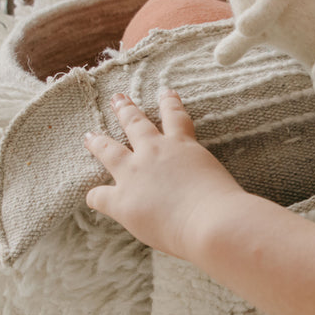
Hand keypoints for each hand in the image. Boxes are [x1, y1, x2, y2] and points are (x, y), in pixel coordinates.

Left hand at [84, 90, 244, 259]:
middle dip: (126, 110)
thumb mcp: (218, 179)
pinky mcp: (122, 200)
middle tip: (117, 98)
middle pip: (136, 124)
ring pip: (109, 150)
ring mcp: (134, 175)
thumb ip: (203, 179)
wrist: (212, 221)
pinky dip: (94, 196)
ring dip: (97, 142)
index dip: (170, 103)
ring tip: (89, 136)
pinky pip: (99, 195)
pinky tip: (92, 197)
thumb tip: (197, 192)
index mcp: (183, 146)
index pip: (175, 118)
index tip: (166, 92)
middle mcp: (155, 153)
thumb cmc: (226, 205)